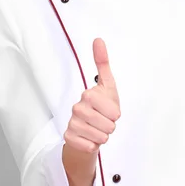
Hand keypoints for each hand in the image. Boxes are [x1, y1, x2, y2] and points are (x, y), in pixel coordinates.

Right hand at [64, 38, 120, 153]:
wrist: (86, 127)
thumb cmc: (101, 106)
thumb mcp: (107, 85)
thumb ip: (103, 63)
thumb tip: (98, 39)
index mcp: (88, 94)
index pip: (115, 112)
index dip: (116, 115)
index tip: (109, 110)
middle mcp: (77, 108)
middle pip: (109, 126)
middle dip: (110, 126)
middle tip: (103, 121)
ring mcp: (71, 123)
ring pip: (101, 137)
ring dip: (103, 136)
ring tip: (97, 129)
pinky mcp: (68, 137)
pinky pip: (90, 146)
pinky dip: (93, 145)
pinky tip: (89, 138)